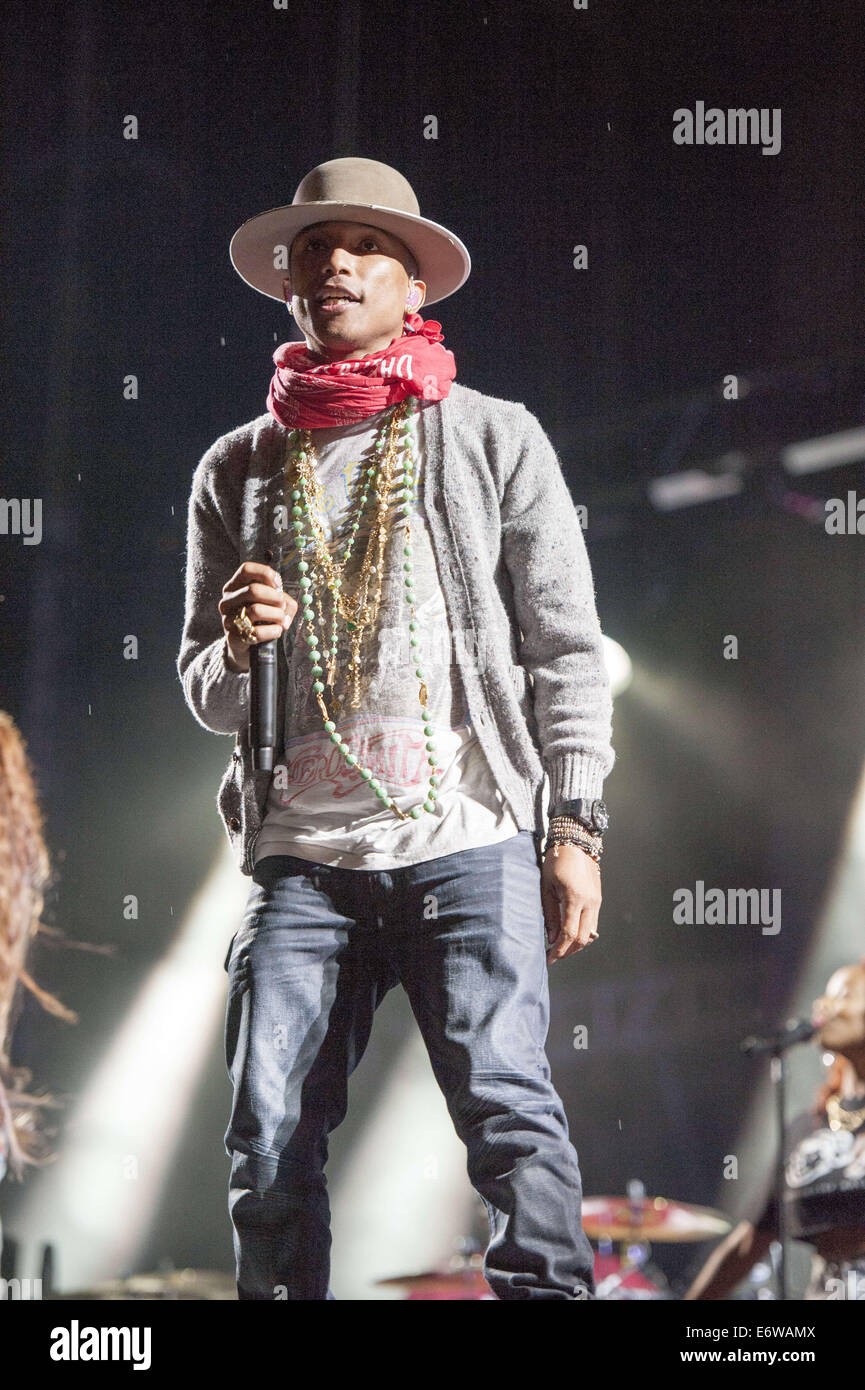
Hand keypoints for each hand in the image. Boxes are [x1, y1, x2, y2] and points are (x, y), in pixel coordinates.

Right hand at [217, 562, 297, 672]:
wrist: (247, 647)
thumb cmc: (261, 620)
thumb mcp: (271, 604)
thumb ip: (282, 597)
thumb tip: (284, 603)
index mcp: (234, 587)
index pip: (246, 569)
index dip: (265, 573)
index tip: (278, 584)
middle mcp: (227, 601)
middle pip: (253, 590)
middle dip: (275, 598)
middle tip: (282, 607)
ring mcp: (228, 619)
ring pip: (256, 610)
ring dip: (277, 616)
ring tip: (282, 621)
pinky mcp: (233, 637)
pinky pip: (257, 632)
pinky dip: (274, 631)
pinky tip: (276, 631)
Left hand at [540, 842, 601, 963]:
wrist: (576, 844)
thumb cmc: (557, 862)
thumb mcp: (547, 887)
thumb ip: (550, 914)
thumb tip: (552, 938)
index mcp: (575, 898)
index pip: (569, 933)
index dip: (559, 949)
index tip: (549, 958)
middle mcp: (590, 902)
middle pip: (582, 938)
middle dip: (568, 951)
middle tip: (554, 956)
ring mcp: (597, 901)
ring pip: (589, 933)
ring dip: (576, 944)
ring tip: (561, 947)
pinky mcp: (598, 899)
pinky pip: (592, 923)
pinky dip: (582, 933)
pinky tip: (569, 934)